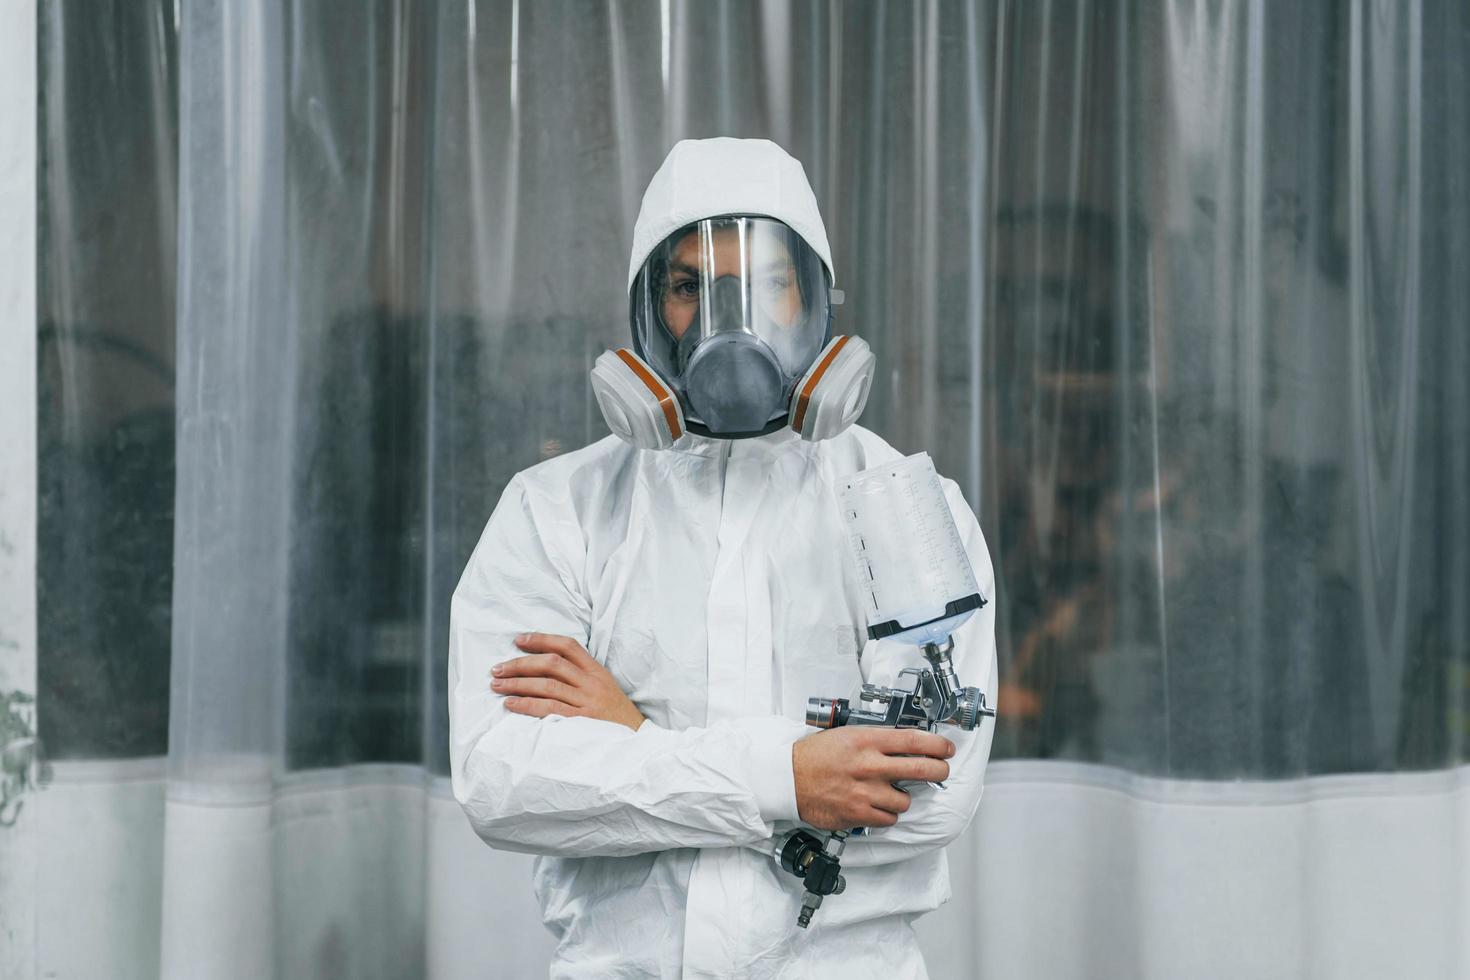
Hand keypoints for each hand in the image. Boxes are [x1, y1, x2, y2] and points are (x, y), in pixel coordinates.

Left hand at [491, 633, 645, 731]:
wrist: (639, 744)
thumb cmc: (616, 718)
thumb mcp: (604, 689)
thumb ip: (580, 677)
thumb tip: (543, 669)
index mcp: (597, 672)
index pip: (568, 646)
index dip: (541, 639)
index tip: (518, 640)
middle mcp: (592, 684)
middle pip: (552, 664)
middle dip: (520, 664)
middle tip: (497, 668)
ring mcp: (587, 703)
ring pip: (547, 685)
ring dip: (517, 683)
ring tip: (496, 685)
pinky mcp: (582, 723)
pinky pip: (549, 709)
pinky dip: (526, 704)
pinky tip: (510, 703)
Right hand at [792, 727, 953, 830]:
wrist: (788, 778)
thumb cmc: (816, 755)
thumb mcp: (847, 734)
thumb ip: (877, 739)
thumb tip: (907, 743)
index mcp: (867, 741)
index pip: (915, 740)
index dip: (938, 745)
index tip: (947, 748)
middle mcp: (869, 766)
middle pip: (922, 769)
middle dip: (939, 770)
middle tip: (941, 770)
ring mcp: (865, 792)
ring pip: (906, 800)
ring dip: (902, 797)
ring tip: (889, 791)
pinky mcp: (859, 814)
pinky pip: (889, 818)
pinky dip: (886, 813)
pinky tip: (875, 805)